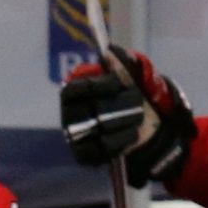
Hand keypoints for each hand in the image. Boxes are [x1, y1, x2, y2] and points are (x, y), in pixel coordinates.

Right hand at [60, 44, 196, 186]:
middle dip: (120, 104)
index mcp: (71, 94)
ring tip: (138, 118)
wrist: (136, 128)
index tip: (119, 84)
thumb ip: (117, 64)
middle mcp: (68, 115)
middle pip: (91, 109)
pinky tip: (133, 135)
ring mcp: (74, 137)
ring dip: (124, 122)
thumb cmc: (126, 98)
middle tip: (138, 102)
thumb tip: (109, 52)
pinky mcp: (83, 155)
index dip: (97, 86)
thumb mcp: (125, 77)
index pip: (75, 89)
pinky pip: (102, 149)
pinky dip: (121, 141)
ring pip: (98, 129)